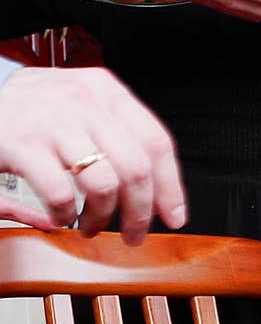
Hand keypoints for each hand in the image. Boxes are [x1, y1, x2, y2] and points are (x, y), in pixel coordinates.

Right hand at [0, 66, 186, 243]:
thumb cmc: (32, 114)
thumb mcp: (78, 105)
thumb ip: (115, 134)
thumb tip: (156, 189)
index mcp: (105, 89)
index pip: (156, 141)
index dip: (170, 186)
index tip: (174, 216)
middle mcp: (83, 99)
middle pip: (136, 168)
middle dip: (140, 213)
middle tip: (134, 234)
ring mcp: (52, 120)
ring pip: (104, 184)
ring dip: (102, 218)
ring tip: (91, 227)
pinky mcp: (22, 143)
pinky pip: (62, 194)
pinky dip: (64, 216)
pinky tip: (60, 218)